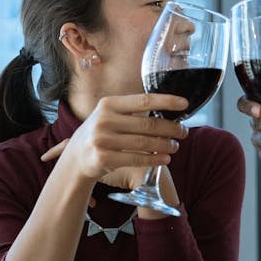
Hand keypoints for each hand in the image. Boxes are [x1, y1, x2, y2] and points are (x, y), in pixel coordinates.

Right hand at [40, 94, 186, 185]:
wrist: (76, 157)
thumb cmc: (101, 133)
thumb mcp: (110, 115)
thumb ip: (132, 111)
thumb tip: (167, 110)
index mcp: (109, 104)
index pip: (144, 100)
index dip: (167, 101)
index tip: (184, 104)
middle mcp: (104, 120)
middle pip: (148, 124)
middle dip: (171, 128)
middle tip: (184, 132)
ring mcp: (102, 139)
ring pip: (145, 143)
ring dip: (165, 145)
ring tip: (176, 146)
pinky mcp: (104, 158)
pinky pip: (137, 159)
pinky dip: (154, 160)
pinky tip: (165, 159)